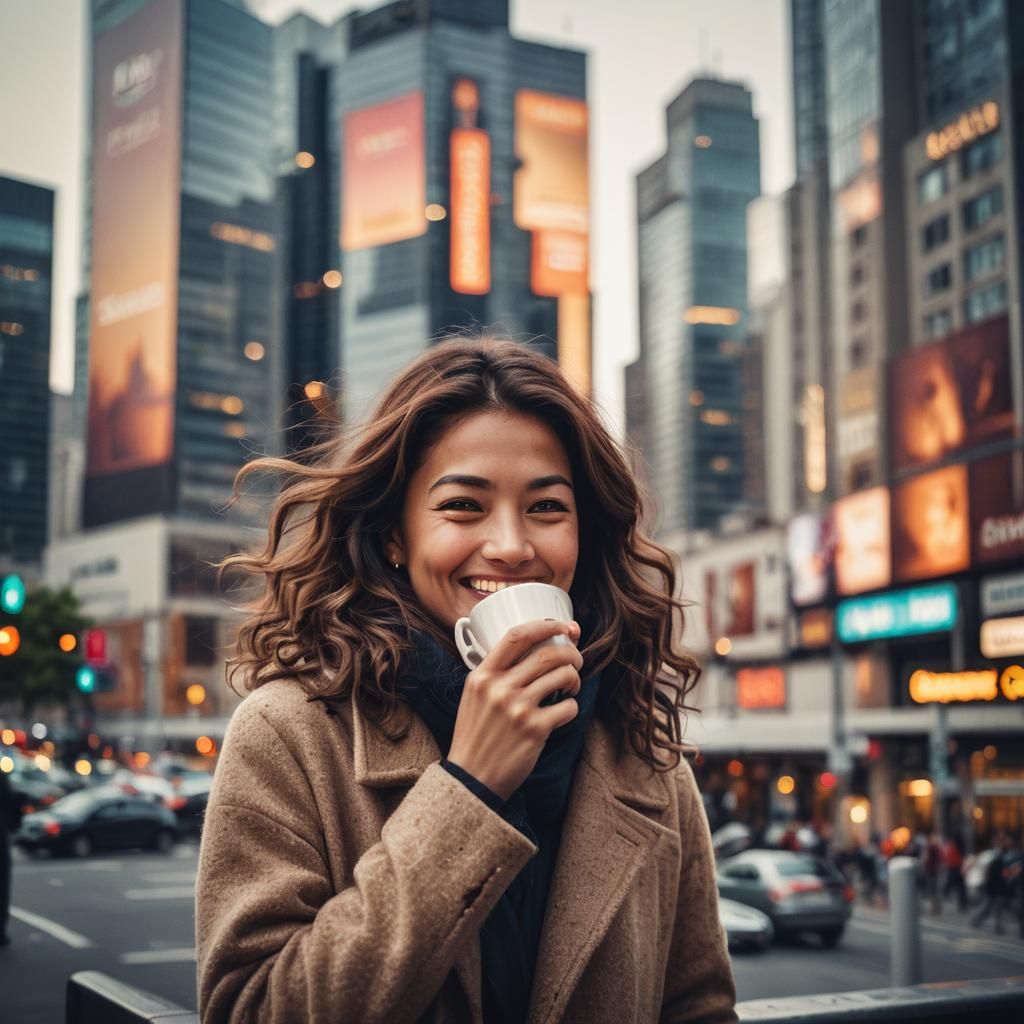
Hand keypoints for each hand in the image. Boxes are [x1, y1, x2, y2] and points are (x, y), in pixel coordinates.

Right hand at [447, 619, 582, 800]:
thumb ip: (497, 673)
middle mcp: (499, 688)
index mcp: (482, 675)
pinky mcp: (534, 730)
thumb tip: (537, 648)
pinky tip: (563, 712)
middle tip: (576, 661)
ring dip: (574, 678)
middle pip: (548, 654)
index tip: (563, 626)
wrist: (471, 778)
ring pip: (563, 676)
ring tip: (571, 687)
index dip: (545, 626)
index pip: (516, 635)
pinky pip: (568, 707)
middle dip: (571, 654)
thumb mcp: (474, 696)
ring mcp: (517, 709)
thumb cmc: (476, 734)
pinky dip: (572, 707)